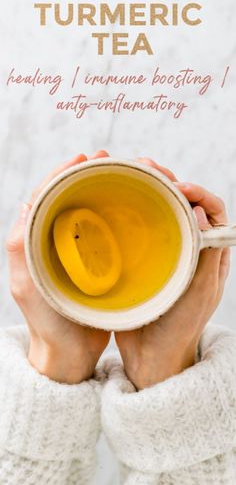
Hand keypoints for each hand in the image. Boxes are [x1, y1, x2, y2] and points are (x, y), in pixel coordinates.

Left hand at [7, 150, 110, 383]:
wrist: (69, 354)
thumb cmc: (47, 323)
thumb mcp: (27, 287)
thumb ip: (20, 248)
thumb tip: (26, 202)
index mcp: (36, 242)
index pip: (46, 197)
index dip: (62, 173)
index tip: (83, 157)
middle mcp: (55, 243)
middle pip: (69, 199)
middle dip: (86, 175)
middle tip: (108, 158)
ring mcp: (76, 253)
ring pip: (88, 212)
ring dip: (103, 191)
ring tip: (124, 174)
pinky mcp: (96, 264)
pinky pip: (104, 233)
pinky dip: (115, 216)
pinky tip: (132, 208)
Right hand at [115, 158, 229, 389]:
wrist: (155, 355)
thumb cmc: (181, 326)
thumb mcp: (200, 292)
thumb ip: (206, 255)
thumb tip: (201, 211)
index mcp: (209, 252)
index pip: (212, 209)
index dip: (197, 192)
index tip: (177, 186)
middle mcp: (189, 247)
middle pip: (184, 204)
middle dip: (169, 182)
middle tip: (148, 169)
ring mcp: (165, 252)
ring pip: (160, 212)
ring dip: (149, 191)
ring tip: (130, 176)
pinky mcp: (143, 260)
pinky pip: (138, 229)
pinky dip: (130, 212)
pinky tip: (115, 204)